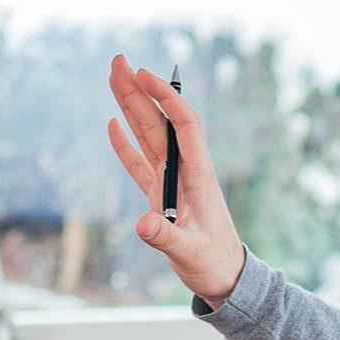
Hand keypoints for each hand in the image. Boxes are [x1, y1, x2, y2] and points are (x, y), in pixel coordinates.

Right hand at [105, 53, 246, 305]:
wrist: (226, 279)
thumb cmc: (215, 265)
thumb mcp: (190, 253)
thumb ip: (165, 238)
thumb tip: (142, 224)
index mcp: (198, 176)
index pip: (183, 125)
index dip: (165, 97)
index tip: (144, 74)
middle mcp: (184, 172)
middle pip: (160, 122)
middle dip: (140, 90)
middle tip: (118, 60)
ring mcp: (171, 182)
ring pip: (147, 136)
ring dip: (130, 107)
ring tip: (113, 77)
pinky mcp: (159, 196)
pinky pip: (140, 163)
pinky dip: (125, 144)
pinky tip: (113, 124)